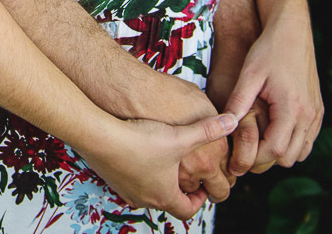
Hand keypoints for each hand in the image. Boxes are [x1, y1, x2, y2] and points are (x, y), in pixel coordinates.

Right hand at [82, 113, 237, 219]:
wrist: (98, 136)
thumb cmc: (139, 140)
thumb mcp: (179, 136)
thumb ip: (208, 130)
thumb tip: (233, 122)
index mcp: (165, 195)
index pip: (188, 210)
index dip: (200, 199)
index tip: (205, 185)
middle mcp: (145, 199)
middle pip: (168, 202)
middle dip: (181, 188)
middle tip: (189, 173)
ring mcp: (125, 190)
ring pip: (148, 192)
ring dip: (159, 180)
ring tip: (165, 160)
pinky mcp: (111, 178)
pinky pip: (131, 181)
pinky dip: (140, 172)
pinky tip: (140, 150)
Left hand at [224, 6, 321, 172]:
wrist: (293, 30)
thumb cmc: (268, 50)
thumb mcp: (249, 74)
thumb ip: (238, 102)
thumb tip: (225, 126)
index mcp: (291, 108)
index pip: (274, 151)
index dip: (253, 159)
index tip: (236, 158)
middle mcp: (308, 115)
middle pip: (287, 158)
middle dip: (265, 160)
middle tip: (243, 152)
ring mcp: (316, 114)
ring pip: (300, 153)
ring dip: (279, 154)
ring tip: (257, 141)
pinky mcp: (318, 111)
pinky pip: (307, 141)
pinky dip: (291, 144)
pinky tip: (271, 131)